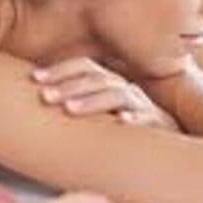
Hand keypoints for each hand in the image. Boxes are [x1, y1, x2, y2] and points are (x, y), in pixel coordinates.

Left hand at [31, 57, 178, 130]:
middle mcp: (124, 88)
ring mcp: (141, 104)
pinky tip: (121, 123)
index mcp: (109, 82)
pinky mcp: (157, 123)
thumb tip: (39, 97)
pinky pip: (146, 118)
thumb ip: (79, 100)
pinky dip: (134, 119)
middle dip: (69, 87)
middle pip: (96, 80)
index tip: (34, 78)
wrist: (168, 135)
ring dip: (93, 101)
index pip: (84, 67)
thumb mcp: (103, 108)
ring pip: (118, 96)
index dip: (60, 70)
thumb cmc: (125, 122)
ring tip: (70, 109)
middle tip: (44, 97)